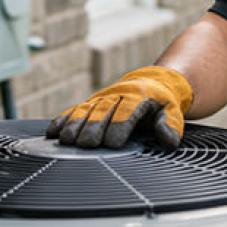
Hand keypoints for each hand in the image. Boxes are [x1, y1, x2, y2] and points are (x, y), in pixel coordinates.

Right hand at [47, 66, 193, 149]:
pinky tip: (53, 132)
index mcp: (140, 96)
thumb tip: (167, 138)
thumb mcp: (174, 112)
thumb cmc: (163, 104)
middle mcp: (118, 95)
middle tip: (86, 145)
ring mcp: (102, 98)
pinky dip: (63, 119)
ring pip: (86, 110)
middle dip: (94, 127)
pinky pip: (74, 110)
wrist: (153, 82)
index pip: (129, 111)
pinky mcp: (91, 103)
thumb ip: (170, 126)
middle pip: (103, 111)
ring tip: (66, 140)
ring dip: (75, 124)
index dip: (121, 126)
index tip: (113, 143)